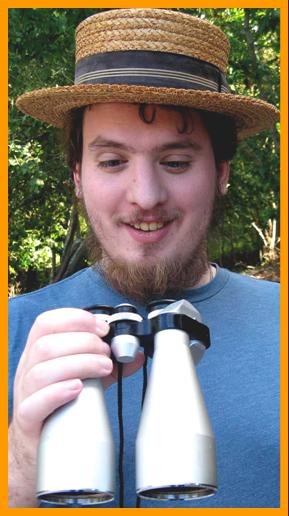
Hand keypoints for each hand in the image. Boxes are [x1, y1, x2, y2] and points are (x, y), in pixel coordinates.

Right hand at [9, 307, 143, 506]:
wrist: (36, 446)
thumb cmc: (59, 405)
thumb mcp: (83, 376)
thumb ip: (106, 363)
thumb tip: (136, 354)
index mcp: (38, 352)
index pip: (47, 322)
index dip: (75, 319)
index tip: (102, 327)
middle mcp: (27, 369)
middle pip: (47, 345)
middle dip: (84, 343)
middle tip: (108, 353)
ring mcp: (25, 394)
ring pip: (42, 371)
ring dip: (79, 364)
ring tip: (104, 368)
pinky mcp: (28, 420)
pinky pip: (34, 403)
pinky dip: (58, 392)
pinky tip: (78, 389)